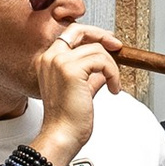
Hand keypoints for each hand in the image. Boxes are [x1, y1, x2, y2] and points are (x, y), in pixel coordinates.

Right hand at [32, 29, 118, 165]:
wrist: (62, 135)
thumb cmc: (67, 120)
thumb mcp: (81, 90)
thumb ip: (90, 76)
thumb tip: (103, 69)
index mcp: (47, 61)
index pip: (70, 35)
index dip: (92, 35)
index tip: (108, 42)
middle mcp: (50, 58)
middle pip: (79, 30)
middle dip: (102, 35)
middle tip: (117, 46)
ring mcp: (59, 62)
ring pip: (96, 50)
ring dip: (112, 67)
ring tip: (113, 85)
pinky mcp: (71, 70)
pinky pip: (102, 61)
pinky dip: (113, 74)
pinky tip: (113, 88)